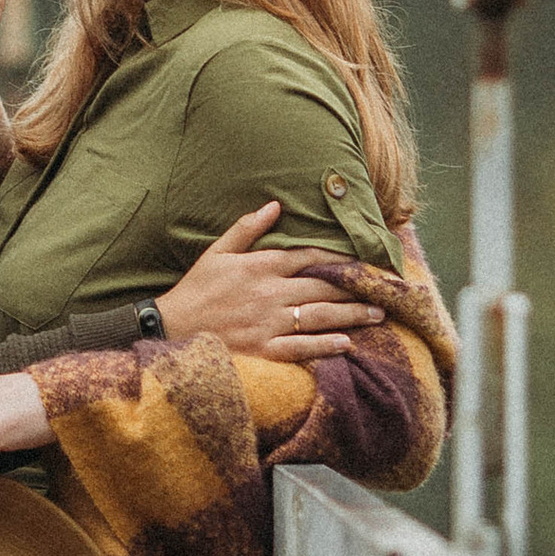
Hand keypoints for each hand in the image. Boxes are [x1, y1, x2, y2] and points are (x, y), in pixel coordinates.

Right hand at [157, 203, 380, 362]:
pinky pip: (301, 348)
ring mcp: (268, 323)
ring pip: (320, 316)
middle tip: (385, 288)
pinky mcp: (263, 350)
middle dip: (356, 286)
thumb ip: (247, 228)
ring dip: (351, 314)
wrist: (169, 328)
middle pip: (323, 286)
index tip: (363, 257)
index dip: (340, 256)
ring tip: (377, 314)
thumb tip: (275, 205)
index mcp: (261, 266)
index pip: (310, 256)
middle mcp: (270, 293)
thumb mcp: (217, 252)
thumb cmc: (195, 289)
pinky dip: (325, 346)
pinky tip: (346, 344)